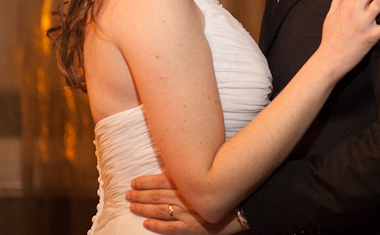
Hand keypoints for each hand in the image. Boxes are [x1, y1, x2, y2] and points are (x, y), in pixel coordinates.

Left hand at [128, 174, 243, 233]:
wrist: (242, 209)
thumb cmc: (228, 188)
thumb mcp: (213, 172)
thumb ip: (196, 169)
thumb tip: (182, 162)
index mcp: (189, 184)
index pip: (161, 181)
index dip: (145, 181)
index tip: (134, 181)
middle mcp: (185, 199)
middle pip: (156, 196)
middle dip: (140, 195)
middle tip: (127, 194)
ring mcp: (186, 215)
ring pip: (158, 211)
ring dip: (143, 208)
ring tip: (132, 205)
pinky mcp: (190, 229)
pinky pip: (168, 229)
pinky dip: (155, 226)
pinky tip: (146, 223)